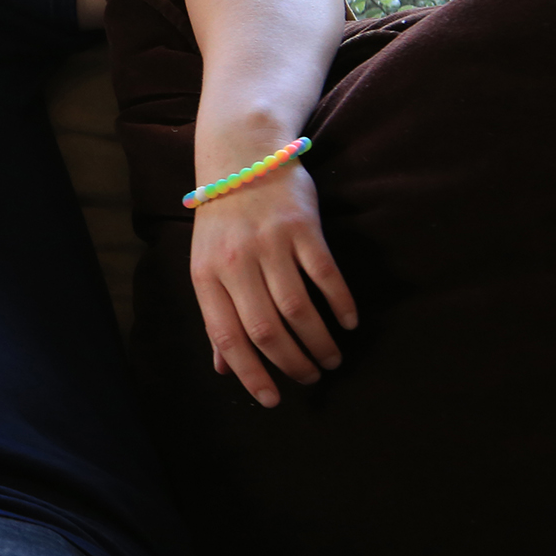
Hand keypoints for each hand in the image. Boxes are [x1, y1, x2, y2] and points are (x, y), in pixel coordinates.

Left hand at [189, 162, 357, 407]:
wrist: (241, 155)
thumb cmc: (223, 219)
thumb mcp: (208, 265)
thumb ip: (217, 315)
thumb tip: (223, 368)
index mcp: (206, 276)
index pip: (227, 338)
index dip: (250, 374)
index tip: (272, 400)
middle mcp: (235, 263)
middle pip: (266, 330)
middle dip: (292, 364)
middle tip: (312, 379)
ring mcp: (269, 244)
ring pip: (298, 309)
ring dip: (319, 342)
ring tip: (332, 360)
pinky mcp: (302, 228)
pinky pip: (324, 275)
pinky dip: (340, 304)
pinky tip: (349, 323)